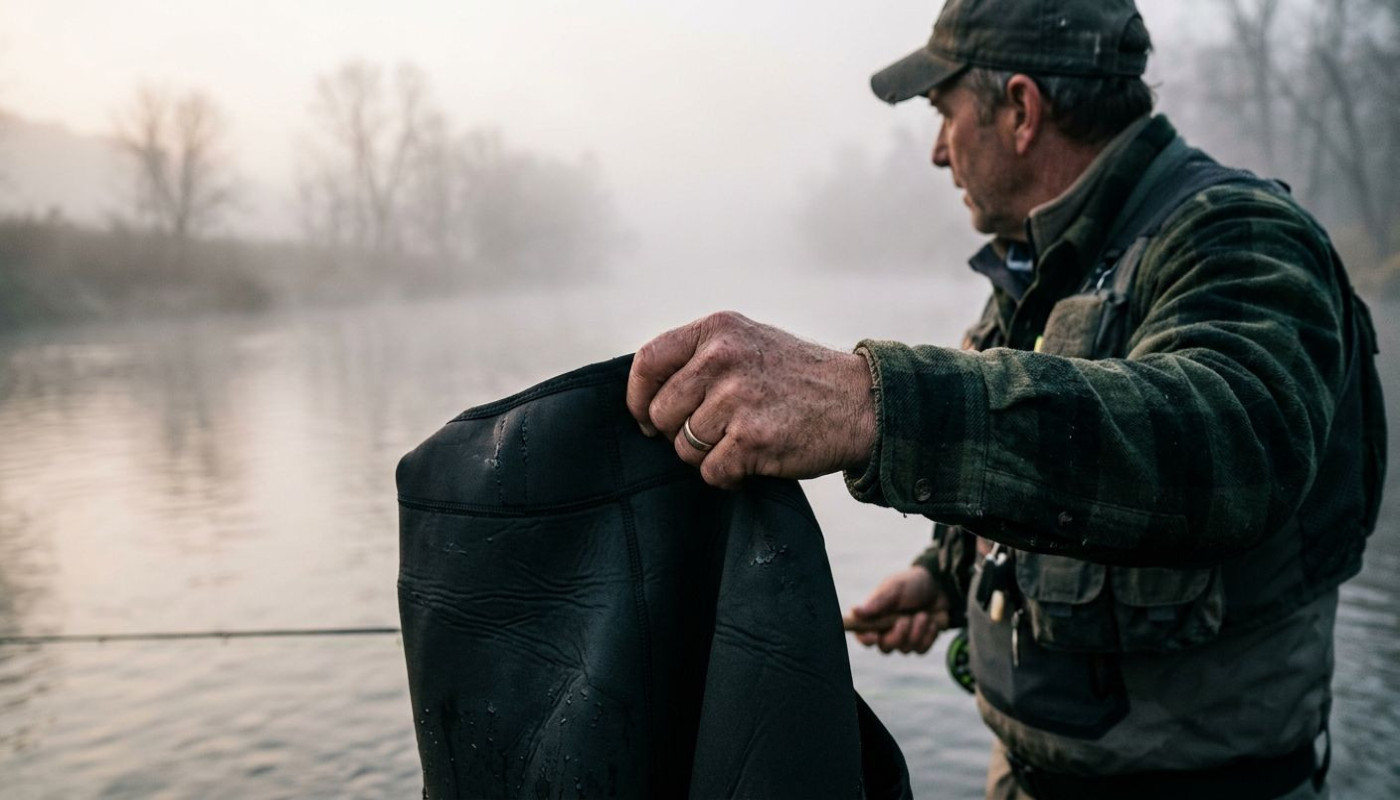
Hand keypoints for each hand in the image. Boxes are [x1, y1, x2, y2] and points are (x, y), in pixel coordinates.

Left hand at [626, 311, 876, 488]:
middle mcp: (722, 358)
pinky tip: (755, 459)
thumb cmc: (797, 378)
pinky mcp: (750, 438)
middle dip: (681, 433)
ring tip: (744, 440)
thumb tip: (644, 397)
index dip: (638, 397)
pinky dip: (730, 476)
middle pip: (661, 413)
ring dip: (709, 455)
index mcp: (717, 331)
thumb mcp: (747, 343)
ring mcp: (736, 398)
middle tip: (717, 433)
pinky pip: (711, 472)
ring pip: (684, 448)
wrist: (860, 402)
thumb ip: (700, 358)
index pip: (647, 361)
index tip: (646, 418)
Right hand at [848, 566, 949, 653]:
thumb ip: (877, 601)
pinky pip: (920, 650)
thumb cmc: (913, 583)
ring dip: (916, 632)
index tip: (876, 635)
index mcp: (875, 615)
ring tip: (924, 614)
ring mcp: (904, 638)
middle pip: (885, 648)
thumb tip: (855, 611)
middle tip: (906, 618)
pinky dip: (928, 636)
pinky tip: (931, 622)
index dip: (865, 639)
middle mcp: (887, 629)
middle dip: (898, 635)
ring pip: (904, 650)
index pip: (861, 634)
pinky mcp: (920, 642)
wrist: (941, 586)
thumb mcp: (895, 588)